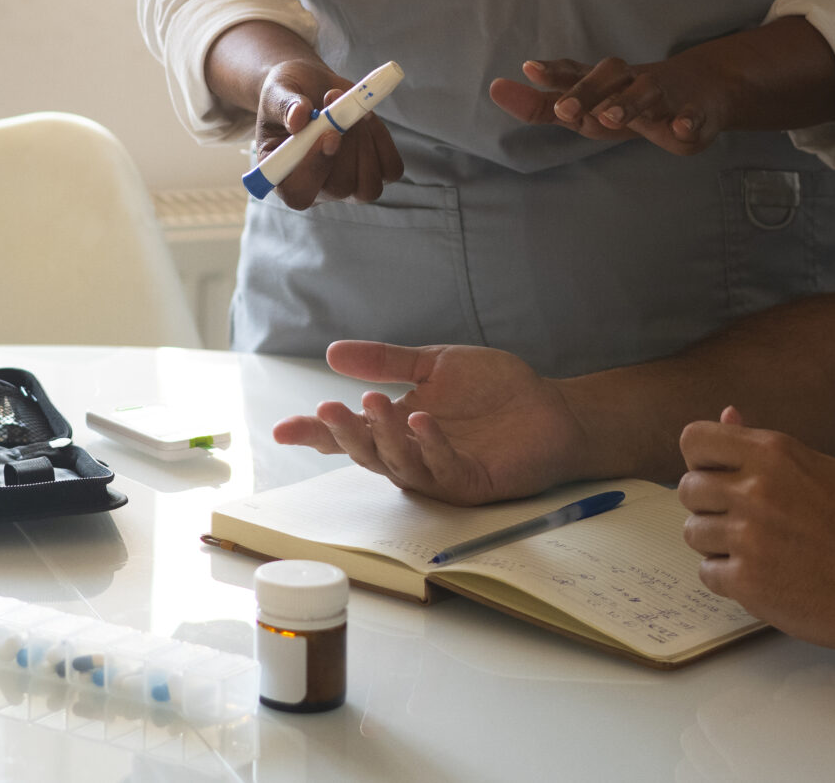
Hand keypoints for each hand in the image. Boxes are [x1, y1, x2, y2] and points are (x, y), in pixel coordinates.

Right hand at [255, 59, 403, 208]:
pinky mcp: (372, 171)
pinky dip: (383, 140)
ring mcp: (347, 184)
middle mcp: (316, 188)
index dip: (316, 171)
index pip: (299, 195)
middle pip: (340, 189)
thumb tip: (298, 117)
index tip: (329, 136)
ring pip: (368, 187)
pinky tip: (367, 116)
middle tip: (340, 107)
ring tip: (350, 108)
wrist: (310, 86)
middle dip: (348, 147)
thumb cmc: (287, 95)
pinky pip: (390, 169)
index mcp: (283, 176)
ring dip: (366, 144)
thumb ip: (284, 106)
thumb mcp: (277, 93)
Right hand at [270, 340, 590, 504]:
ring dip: (384, 438)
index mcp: (398, 428)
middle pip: (368, 454)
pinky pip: (444, 468)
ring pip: (399, 465)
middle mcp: (413, 455)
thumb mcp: (434, 364)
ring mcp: (441, 472)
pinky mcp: (472, 482)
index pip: (350, 434)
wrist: (551, 408)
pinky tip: (422, 421)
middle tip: (327, 409)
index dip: (315, 434)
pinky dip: (430, 446)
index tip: (282, 429)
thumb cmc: (493, 390)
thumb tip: (333, 352)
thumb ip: (387, 361)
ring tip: (372, 405)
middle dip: (345, 434)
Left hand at [488, 53, 734, 155]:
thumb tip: (498, 90)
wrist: (704, 91)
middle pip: (608, 76)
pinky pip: (692, 115)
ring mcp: (665, 96)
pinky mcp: (694, 113)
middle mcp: (631, 82)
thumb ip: (545, 103)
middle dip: (586, 91)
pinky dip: (687, 120)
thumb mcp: (590, 105)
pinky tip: (679, 128)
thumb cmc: (633, 101)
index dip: (553, 73)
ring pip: (646, 92)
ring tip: (610, 118)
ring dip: (628, 104)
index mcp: (605, 83)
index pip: (574, 73)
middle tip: (564, 110)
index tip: (528, 68)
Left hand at [677, 407, 834, 656]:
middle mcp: (755, 490)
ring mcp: (748, 537)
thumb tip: (726, 414)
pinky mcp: (747, 583)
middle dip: (709, 506)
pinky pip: (707, 573)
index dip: (702, 461)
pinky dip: (730, 579)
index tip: (720, 477)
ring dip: (718, 544)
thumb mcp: (821, 469)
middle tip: (745, 522)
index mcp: (774, 454)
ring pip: (693, 533)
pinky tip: (765, 577)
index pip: (693, 440)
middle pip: (687, 489)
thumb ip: (765, 446)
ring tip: (761, 551)